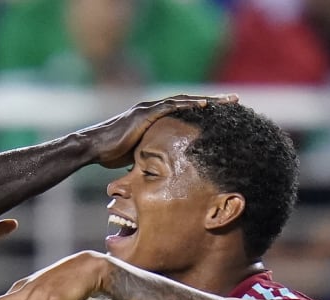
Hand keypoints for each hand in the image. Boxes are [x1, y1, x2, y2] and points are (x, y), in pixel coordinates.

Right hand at [79, 94, 237, 167]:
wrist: (93, 148)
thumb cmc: (110, 154)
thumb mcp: (137, 154)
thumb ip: (151, 153)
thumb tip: (160, 168)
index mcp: (152, 118)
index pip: (183, 111)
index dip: (203, 111)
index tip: (223, 113)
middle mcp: (152, 108)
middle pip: (189, 102)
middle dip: (214, 102)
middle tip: (236, 102)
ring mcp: (149, 109)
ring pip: (185, 101)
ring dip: (208, 101)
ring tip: (229, 101)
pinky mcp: (145, 114)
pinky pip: (172, 107)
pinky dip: (190, 105)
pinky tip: (206, 105)